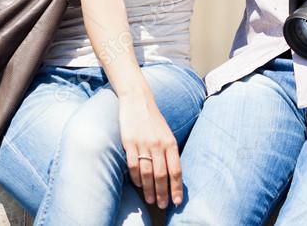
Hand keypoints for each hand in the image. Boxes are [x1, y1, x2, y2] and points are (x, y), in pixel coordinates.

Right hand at [118, 92, 182, 208]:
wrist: (138, 101)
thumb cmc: (154, 120)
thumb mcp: (167, 133)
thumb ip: (169, 152)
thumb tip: (172, 174)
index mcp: (170, 142)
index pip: (176, 170)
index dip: (177, 187)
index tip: (177, 201)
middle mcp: (158, 144)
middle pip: (161, 175)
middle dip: (162, 193)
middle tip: (162, 205)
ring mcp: (143, 144)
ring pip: (147, 173)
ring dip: (149, 190)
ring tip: (150, 200)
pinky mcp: (129, 143)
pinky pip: (133, 166)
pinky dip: (136, 178)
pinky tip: (138, 186)